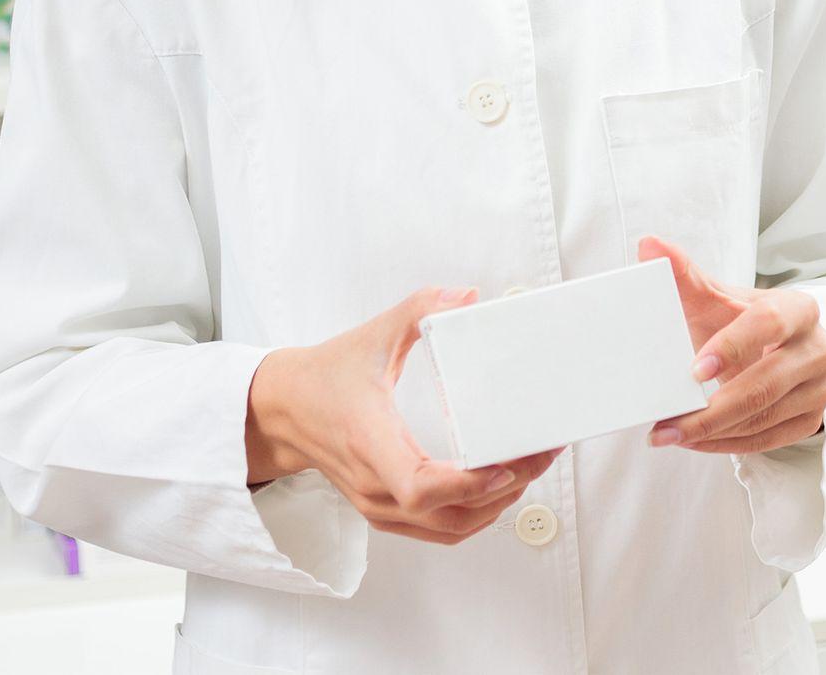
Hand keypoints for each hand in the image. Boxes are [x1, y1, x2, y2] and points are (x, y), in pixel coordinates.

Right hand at [245, 285, 561, 545]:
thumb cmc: (325, 377)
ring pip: (449, 528)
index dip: (465, 485)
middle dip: (504, 487)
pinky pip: (439, 529)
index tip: (502, 466)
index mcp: (370, 442)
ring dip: (496, 506)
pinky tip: (499, 489)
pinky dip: (475, 516)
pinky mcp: (384, 511)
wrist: (284, 411)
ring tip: (530, 469)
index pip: (418, 486)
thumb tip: (466, 296)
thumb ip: (418, 310)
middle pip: (448, 513)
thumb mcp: (372, 334)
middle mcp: (374, 484)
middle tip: (541, 453)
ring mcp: (378, 505)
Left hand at [638, 237, 825, 455]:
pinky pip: (768, 440)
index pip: (770, 324)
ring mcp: (822, 386)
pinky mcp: (813, 419)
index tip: (693, 371)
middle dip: (712, 410)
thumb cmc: (740, 321)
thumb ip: (683, 274)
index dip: (733, 346)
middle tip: (667, 425)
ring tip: (670, 435)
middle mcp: (820, 347)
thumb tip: (649, 244)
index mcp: (799, 308)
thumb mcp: (716, 298)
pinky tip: (696, 441)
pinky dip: (727, 444)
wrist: (776, 348)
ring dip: (713, 432)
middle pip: (767, 383)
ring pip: (765, 417)